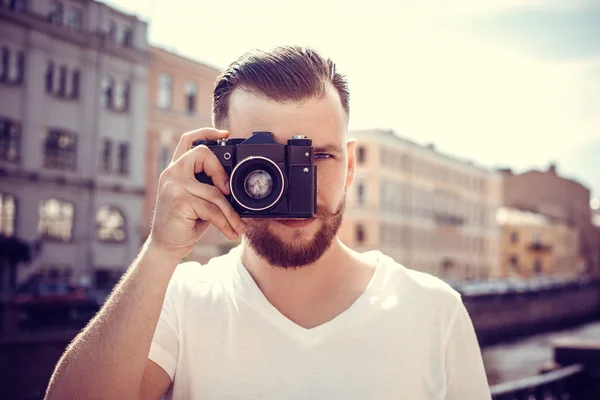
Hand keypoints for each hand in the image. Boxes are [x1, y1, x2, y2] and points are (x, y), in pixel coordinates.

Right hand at [148, 128, 246, 260]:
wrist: (166, 246)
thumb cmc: (185, 223)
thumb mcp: (200, 200)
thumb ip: (211, 187)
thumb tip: (236, 186)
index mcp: (176, 169)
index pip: (188, 140)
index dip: (207, 133)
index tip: (225, 134)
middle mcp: (172, 172)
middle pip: (203, 154)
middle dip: (222, 173)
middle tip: (230, 193)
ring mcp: (173, 185)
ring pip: (214, 192)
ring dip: (231, 213)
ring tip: (239, 226)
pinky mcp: (179, 200)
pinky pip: (211, 209)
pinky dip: (226, 223)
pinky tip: (231, 232)